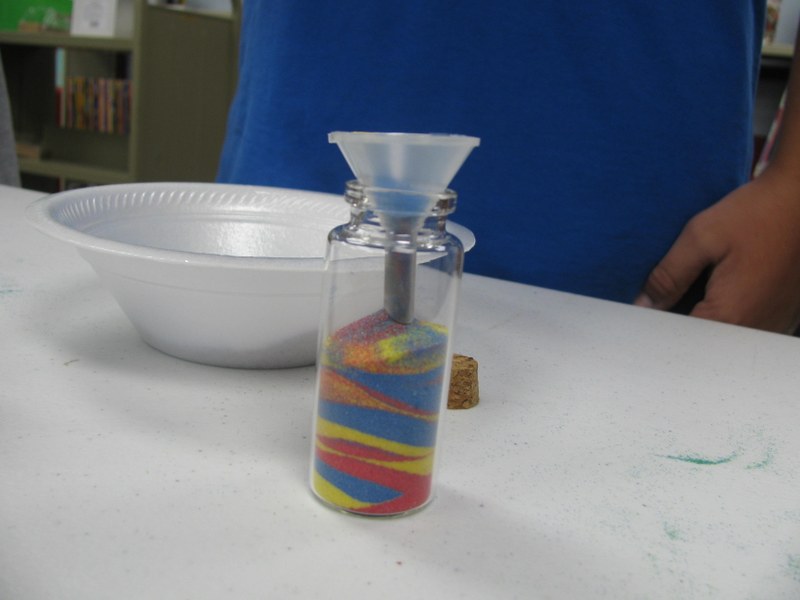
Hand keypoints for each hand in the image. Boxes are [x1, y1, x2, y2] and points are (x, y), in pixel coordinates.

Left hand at [635, 167, 799, 333]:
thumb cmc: (756, 213)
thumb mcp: (701, 237)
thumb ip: (669, 275)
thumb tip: (644, 305)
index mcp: (730, 316)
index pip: (680, 339)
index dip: (659, 322)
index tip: (650, 304)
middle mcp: (756, 329)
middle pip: (703, 341)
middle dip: (680, 321)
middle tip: (670, 292)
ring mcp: (774, 324)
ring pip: (724, 336)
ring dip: (705, 318)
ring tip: (696, 288)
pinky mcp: (783, 315)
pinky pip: (746, 327)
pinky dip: (728, 315)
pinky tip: (719, 290)